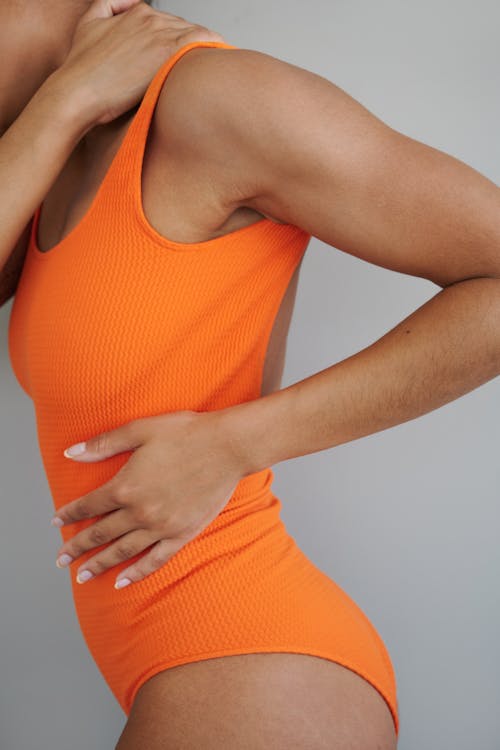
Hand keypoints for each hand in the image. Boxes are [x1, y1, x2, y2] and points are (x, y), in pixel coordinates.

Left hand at [52, 410, 244, 588]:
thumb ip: (104, 444)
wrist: (228, 446)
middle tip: (60, 559)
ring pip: (123, 551)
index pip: (89, 505)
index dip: (69, 514)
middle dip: (76, 546)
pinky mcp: (182, 534)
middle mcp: (140, 511)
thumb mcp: (140, 430)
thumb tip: (70, 453)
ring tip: (82, 575)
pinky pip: (155, 560)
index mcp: (126, 486)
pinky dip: (137, 573)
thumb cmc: (186, 433)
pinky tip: (123, 581)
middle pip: (100, 533)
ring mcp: (162, 526)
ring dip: (99, 564)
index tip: (56, 522)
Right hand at [54, 0, 225, 128]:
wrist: (78, 92)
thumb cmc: (82, 69)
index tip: (185, 56)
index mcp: (136, 12)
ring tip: (217, 66)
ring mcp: (161, 33)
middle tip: (203, 67)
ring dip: (206, 49)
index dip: (178, 41)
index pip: (169, 23)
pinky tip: (221, 58)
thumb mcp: (89, 24)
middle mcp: (150, 18)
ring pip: (196, 34)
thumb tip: (126, 5)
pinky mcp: (168, 51)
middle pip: (184, 29)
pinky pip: (203, 41)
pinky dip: (214, 46)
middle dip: (192, 47)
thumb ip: (109, 7)